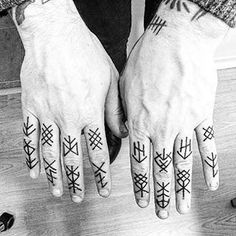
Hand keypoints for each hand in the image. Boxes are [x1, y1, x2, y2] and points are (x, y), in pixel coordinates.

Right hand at [12, 0, 126, 201]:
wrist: (55, 33)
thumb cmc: (83, 52)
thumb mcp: (110, 79)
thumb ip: (114, 109)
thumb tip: (121, 130)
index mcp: (90, 112)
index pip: (98, 152)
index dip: (101, 174)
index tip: (103, 189)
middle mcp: (68, 118)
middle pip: (72, 159)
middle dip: (76, 181)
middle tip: (78, 196)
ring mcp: (47, 114)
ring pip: (50, 153)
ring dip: (53, 175)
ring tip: (57, 190)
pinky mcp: (31, 106)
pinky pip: (29, 137)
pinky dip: (31, 156)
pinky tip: (34, 168)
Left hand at [120, 0, 227, 218]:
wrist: (175, 40)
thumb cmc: (147, 60)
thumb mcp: (122, 87)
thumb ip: (121, 114)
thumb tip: (123, 132)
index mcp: (140, 123)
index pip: (138, 163)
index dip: (140, 185)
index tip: (141, 200)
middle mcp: (161, 129)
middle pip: (160, 170)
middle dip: (160, 194)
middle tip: (162, 212)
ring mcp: (184, 124)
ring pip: (183, 165)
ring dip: (182, 189)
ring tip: (182, 206)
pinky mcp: (202, 116)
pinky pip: (206, 146)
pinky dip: (209, 167)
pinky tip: (209, 183)